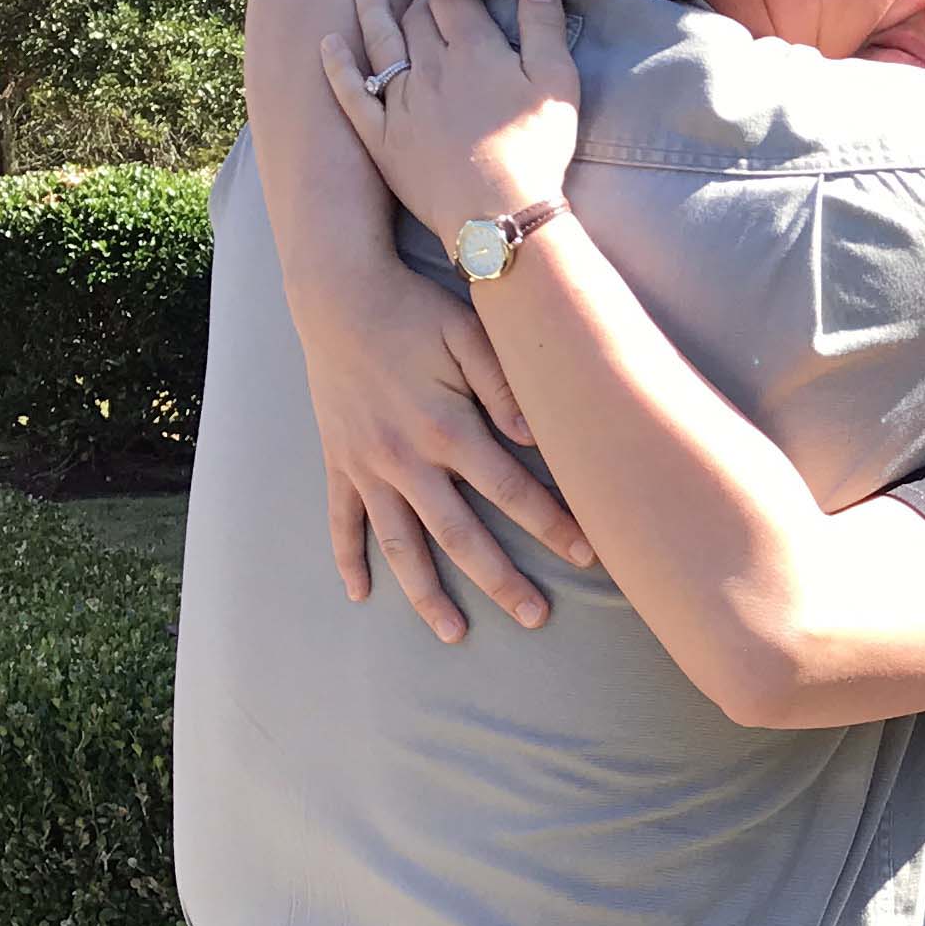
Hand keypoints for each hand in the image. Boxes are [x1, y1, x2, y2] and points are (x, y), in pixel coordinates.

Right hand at [296, 257, 593, 643]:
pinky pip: (342, 521)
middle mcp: (405, 458)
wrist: (335, 291)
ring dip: (426, 594)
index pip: (511, 490)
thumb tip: (536, 436)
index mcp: (446, 427)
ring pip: (401, 544)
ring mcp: (366, 465)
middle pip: (461, 535)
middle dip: (501, 580)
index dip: (552, 524)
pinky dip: (348, 559)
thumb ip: (504, 384)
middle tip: (536, 618)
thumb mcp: (468, 332)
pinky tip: (360, 595)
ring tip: (454, 634)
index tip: (588, 557)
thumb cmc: (414, 308)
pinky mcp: (338, 461)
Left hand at [321, 0, 578, 244]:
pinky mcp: (382, 137)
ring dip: (372, 9)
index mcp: (474, 49)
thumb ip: (546, 27)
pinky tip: (329, 44)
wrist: (498, 215)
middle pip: (417, 17)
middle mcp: (431, 67)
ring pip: (381, 42)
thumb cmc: (536, 152)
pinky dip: (339, 65)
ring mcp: (401, 102)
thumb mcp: (558, 84)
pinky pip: (353, 93)